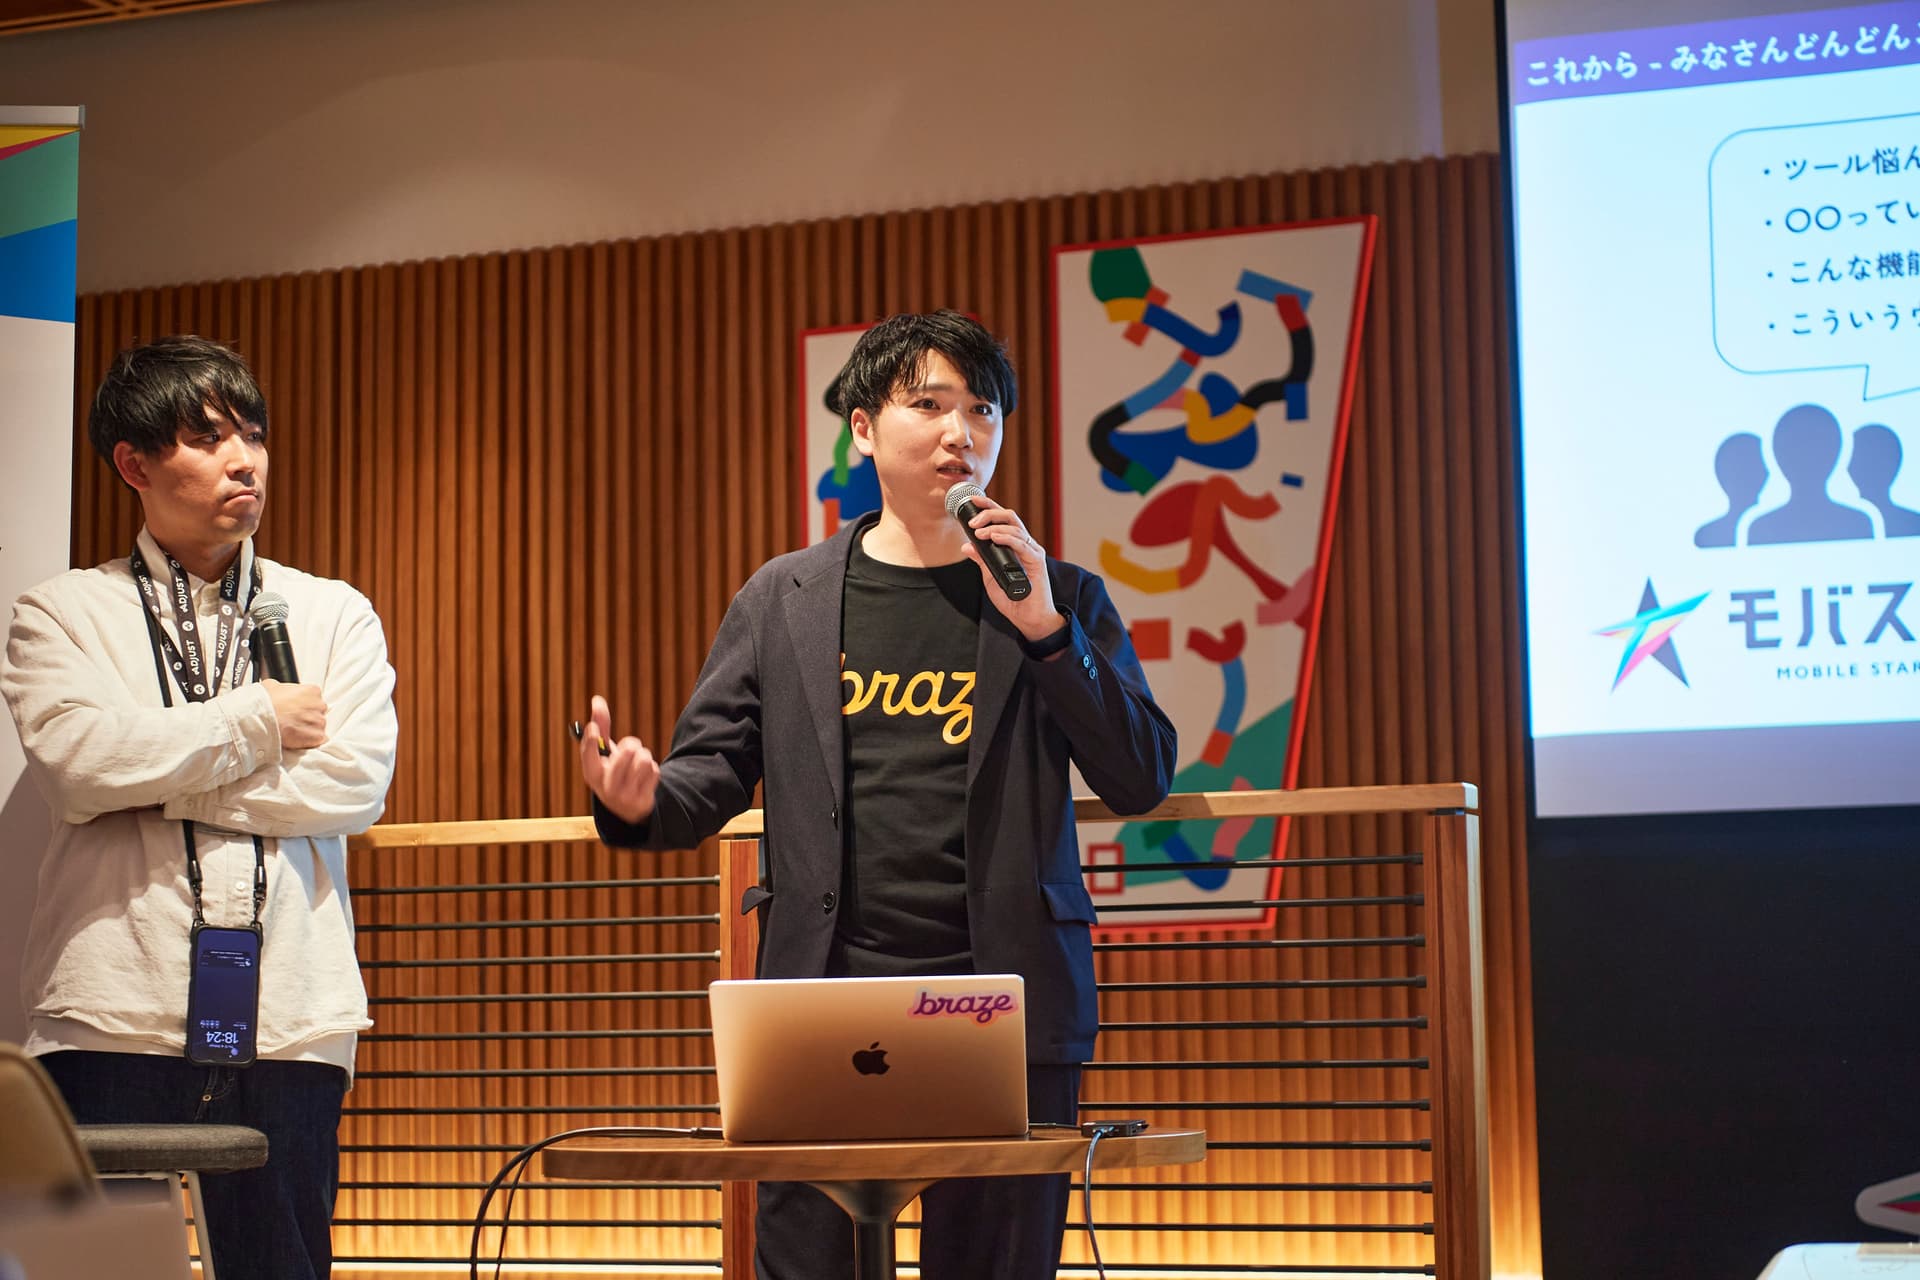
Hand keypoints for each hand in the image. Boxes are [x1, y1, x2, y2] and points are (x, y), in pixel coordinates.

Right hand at [262, 679, 327, 749]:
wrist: (261, 719)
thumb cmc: (265, 702)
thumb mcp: (272, 685)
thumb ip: (283, 688)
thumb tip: (280, 690)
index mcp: (312, 691)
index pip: (315, 699)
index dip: (304, 706)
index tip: (296, 711)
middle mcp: (319, 704)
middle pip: (318, 713)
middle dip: (307, 718)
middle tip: (293, 721)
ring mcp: (320, 721)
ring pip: (318, 726)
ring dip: (308, 730)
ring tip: (293, 731)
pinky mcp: (317, 736)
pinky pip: (318, 740)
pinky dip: (310, 741)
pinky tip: (298, 739)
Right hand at [579, 693, 660, 823]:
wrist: (628, 807)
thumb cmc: (613, 771)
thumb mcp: (604, 753)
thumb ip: (601, 727)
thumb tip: (596, 700)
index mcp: (592, 775)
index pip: (588, 757)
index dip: (590, 741)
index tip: (593, 726)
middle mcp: (606, 788)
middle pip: (626, 753)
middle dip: (632, 744)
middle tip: (630, 748)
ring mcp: (624, 796)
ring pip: (643, 759)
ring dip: (644, 756)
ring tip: (638, 764)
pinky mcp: (642, 799)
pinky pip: (654, 770)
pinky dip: (652, 768)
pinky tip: (644, 776)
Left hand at [959, 495, 1063, 644]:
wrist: (1029, 619)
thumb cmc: (1013, 599)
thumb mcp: (990, 578)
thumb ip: (981, 561)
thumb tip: (966, 546)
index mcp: (1015, 545)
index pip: (1002, 519)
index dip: (988, 507)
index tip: (971, 501)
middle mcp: (1025, 545)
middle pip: (1009, 517)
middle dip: (989, 513)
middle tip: (972, 521)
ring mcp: (1032, 552)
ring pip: (1015, 527)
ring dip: (994, 527)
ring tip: (979, 532)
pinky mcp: (1037, 562)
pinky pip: (1022, 544)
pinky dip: (1007, 538)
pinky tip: (994, 537)